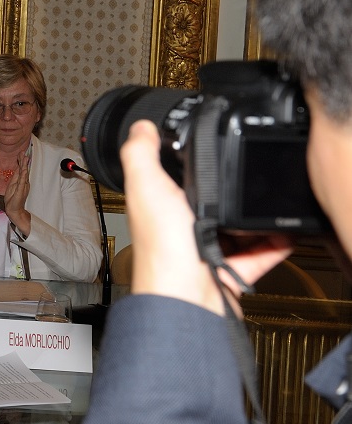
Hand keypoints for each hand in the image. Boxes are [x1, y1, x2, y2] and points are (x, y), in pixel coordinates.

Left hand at [2, 152, 32, 235]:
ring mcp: (23, 186)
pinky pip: (22, 181)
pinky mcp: (21, 190)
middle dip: (23, 160)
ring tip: (25, 158)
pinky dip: (23, 175)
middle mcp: (23, 182)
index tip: (21, 153)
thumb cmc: (13, 199)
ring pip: (24, 173)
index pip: (20, 169)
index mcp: (20, 181)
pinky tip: (24, 170)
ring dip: (24, 165)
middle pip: (23, 169)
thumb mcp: (12, 185)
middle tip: (23, 152)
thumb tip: (17, 168)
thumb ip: (15, 177)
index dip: (20, 161)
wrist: (14, 210)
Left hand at [123, 120, 291, 314]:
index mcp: (159, 207)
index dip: (184, 168)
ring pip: (235, 229)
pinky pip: (258, 254)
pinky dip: (273, 243)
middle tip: (244, 176)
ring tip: (267, 202)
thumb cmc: (162, 247)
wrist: (187, 296)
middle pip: (208, 205)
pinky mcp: (229, 272)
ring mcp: (205, 251)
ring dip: (253, 218)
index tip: (204, 152)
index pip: (172, 182)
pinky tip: (283, 232)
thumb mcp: (146, 186)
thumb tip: (140, 127)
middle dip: (227, 193)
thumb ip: (140, 154)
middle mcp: (179, 229)